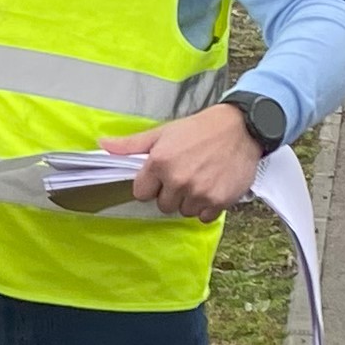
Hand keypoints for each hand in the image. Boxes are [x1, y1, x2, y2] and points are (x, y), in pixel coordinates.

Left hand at [104, 104, 262, 217]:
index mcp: (159, 162)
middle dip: (171, 193)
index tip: (162, 175)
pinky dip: (208, 207)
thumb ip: (132, 144)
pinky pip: (204, 217)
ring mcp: (198, 192)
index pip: (141, 193)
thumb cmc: (200, 129)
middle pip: (163, 205)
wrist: (241, 128)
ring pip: (184, 211)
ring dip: (190, 200)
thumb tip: (102, 146)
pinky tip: (212, 187)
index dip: (151, 185)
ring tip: (201, 178)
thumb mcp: (163, 132)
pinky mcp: (218, 201)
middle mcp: (177, 179)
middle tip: (185, 174)